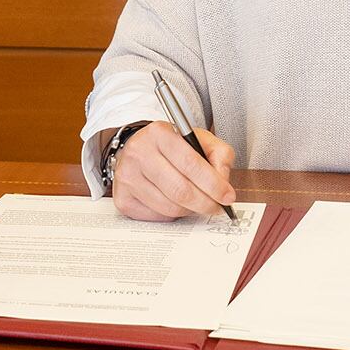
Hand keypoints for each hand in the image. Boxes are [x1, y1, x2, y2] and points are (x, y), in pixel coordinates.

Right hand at [110, 122, 237, 221]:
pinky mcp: (122, 197)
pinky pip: (156, 216)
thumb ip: (220, 154)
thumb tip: (223, 182)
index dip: (214, 184)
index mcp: (159, 133)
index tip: (227, 196)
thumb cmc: (172, 146)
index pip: (191, 164)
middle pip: (180, 190)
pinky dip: (172, 215)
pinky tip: (174, 202)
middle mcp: (139, 153)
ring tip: (195, 202)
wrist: (138, 148)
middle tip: (217, 207)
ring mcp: (127, 177)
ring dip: (189, 210)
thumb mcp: (199, 139)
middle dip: (205, 203)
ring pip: (169, 207)